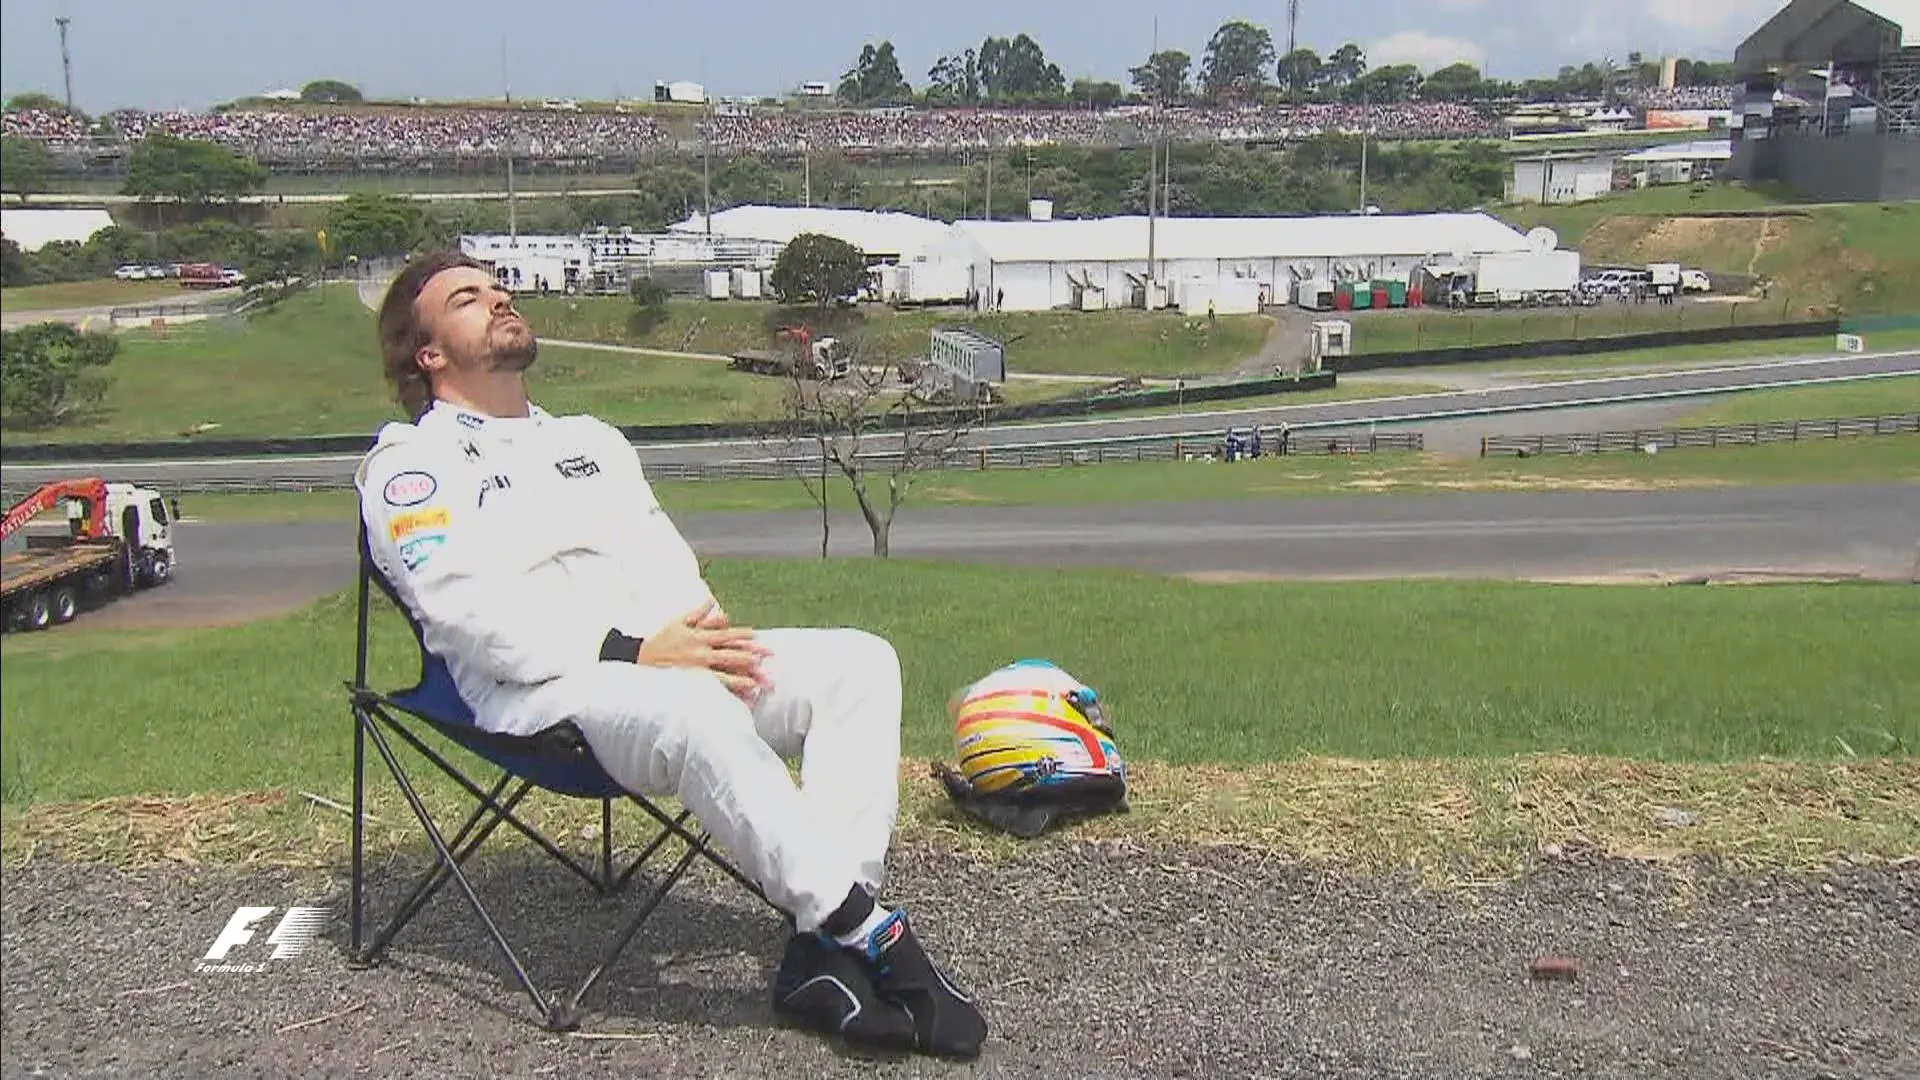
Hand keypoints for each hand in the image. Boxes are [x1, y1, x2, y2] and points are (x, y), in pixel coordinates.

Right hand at [638, 600, 771, 702]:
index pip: (725, 635)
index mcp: (699, 637)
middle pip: (730, 654)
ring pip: (724, 673)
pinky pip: (713, 688)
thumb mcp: (678, 622)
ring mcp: (697, 670)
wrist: (640, 660)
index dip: (742, 634)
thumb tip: (712, 601)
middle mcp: (701, 653)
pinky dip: (727, 692)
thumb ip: (698, 613)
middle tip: (768, 656)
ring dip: (742, 676)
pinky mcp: (692, 684)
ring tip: (759, 681)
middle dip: (751, 655)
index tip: (756, 635)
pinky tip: (738, 696)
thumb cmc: (661, 640)